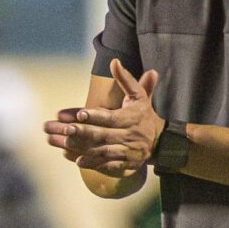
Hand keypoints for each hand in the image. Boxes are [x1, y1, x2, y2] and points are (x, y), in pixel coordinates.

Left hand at [44, 61, 162, 177]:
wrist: (162, 142)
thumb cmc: (144, 115)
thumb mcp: (139, 95)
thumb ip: (126, 79)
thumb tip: (114, 62)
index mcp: (130, 117)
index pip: (110, 117)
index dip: (94, 116)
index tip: (79, 114)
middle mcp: (129, 135)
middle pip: (103, 134)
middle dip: (84, 132)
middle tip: (66, 130)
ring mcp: (128, 151)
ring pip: (104, 151)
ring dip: (84, 150)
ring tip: (66, 146)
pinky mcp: (127, 164)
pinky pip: (109, 165)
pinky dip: (95, 165)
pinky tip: (79, 162)